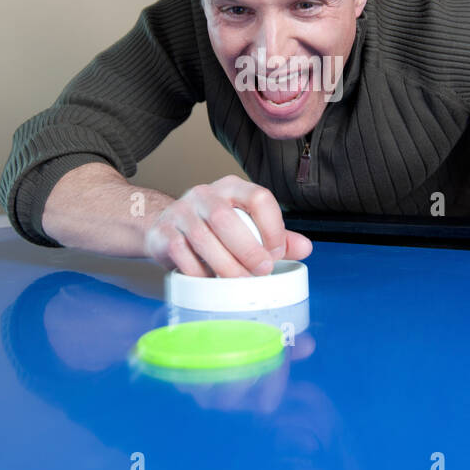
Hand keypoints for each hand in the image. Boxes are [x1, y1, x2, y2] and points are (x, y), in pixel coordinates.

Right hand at [142, 175, 312, 276]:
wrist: (166, 228)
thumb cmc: (214, 229)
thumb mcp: (246, 226)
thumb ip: (275, 236)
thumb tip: (306, 248)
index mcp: (232, 188)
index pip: (258, 197)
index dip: (273, 227)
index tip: (277, 253)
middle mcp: (205, 194)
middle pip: (226, 218)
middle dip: (248, 249)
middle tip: (262, 272)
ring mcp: (181, 211)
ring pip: (203, 237)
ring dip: (225, 265)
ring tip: (239, 282)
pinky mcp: (163, 232)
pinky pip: (181, 254)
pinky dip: (199, 272)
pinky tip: (210, 282)